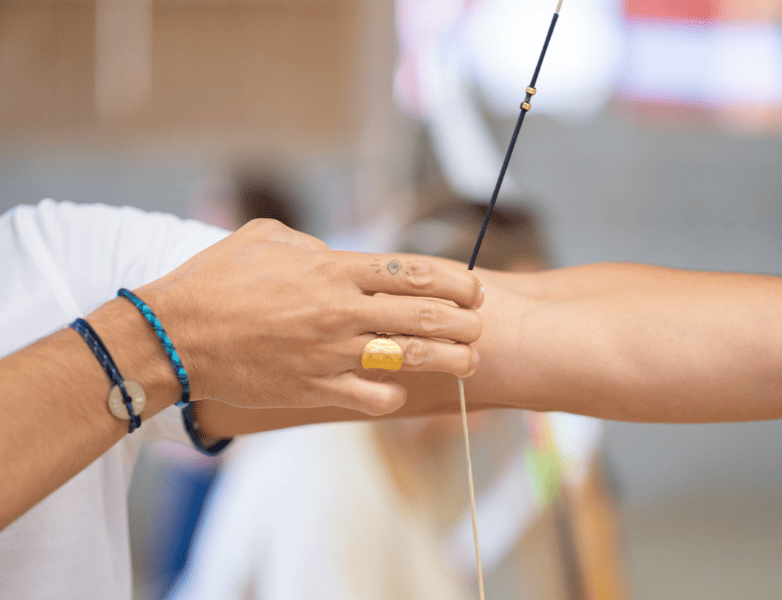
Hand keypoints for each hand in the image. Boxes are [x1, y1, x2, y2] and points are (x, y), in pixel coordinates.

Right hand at [134, 219, 483, 414]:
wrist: (173, 336)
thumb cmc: (216, 281)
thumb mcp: (265, 239)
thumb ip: (311, 244)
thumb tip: (337, 255)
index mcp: (333, 271)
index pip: (412, 272)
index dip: (454, 280)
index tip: (474, 288)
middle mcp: (340, 312)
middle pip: (424, 315)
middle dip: (464, 321)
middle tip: (480, 325)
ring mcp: (330, 353)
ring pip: (410, 357)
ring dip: (448, 359)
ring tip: (468, 361)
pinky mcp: (314, 389)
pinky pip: (372, 397)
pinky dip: (392, 394)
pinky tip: (398, 389)